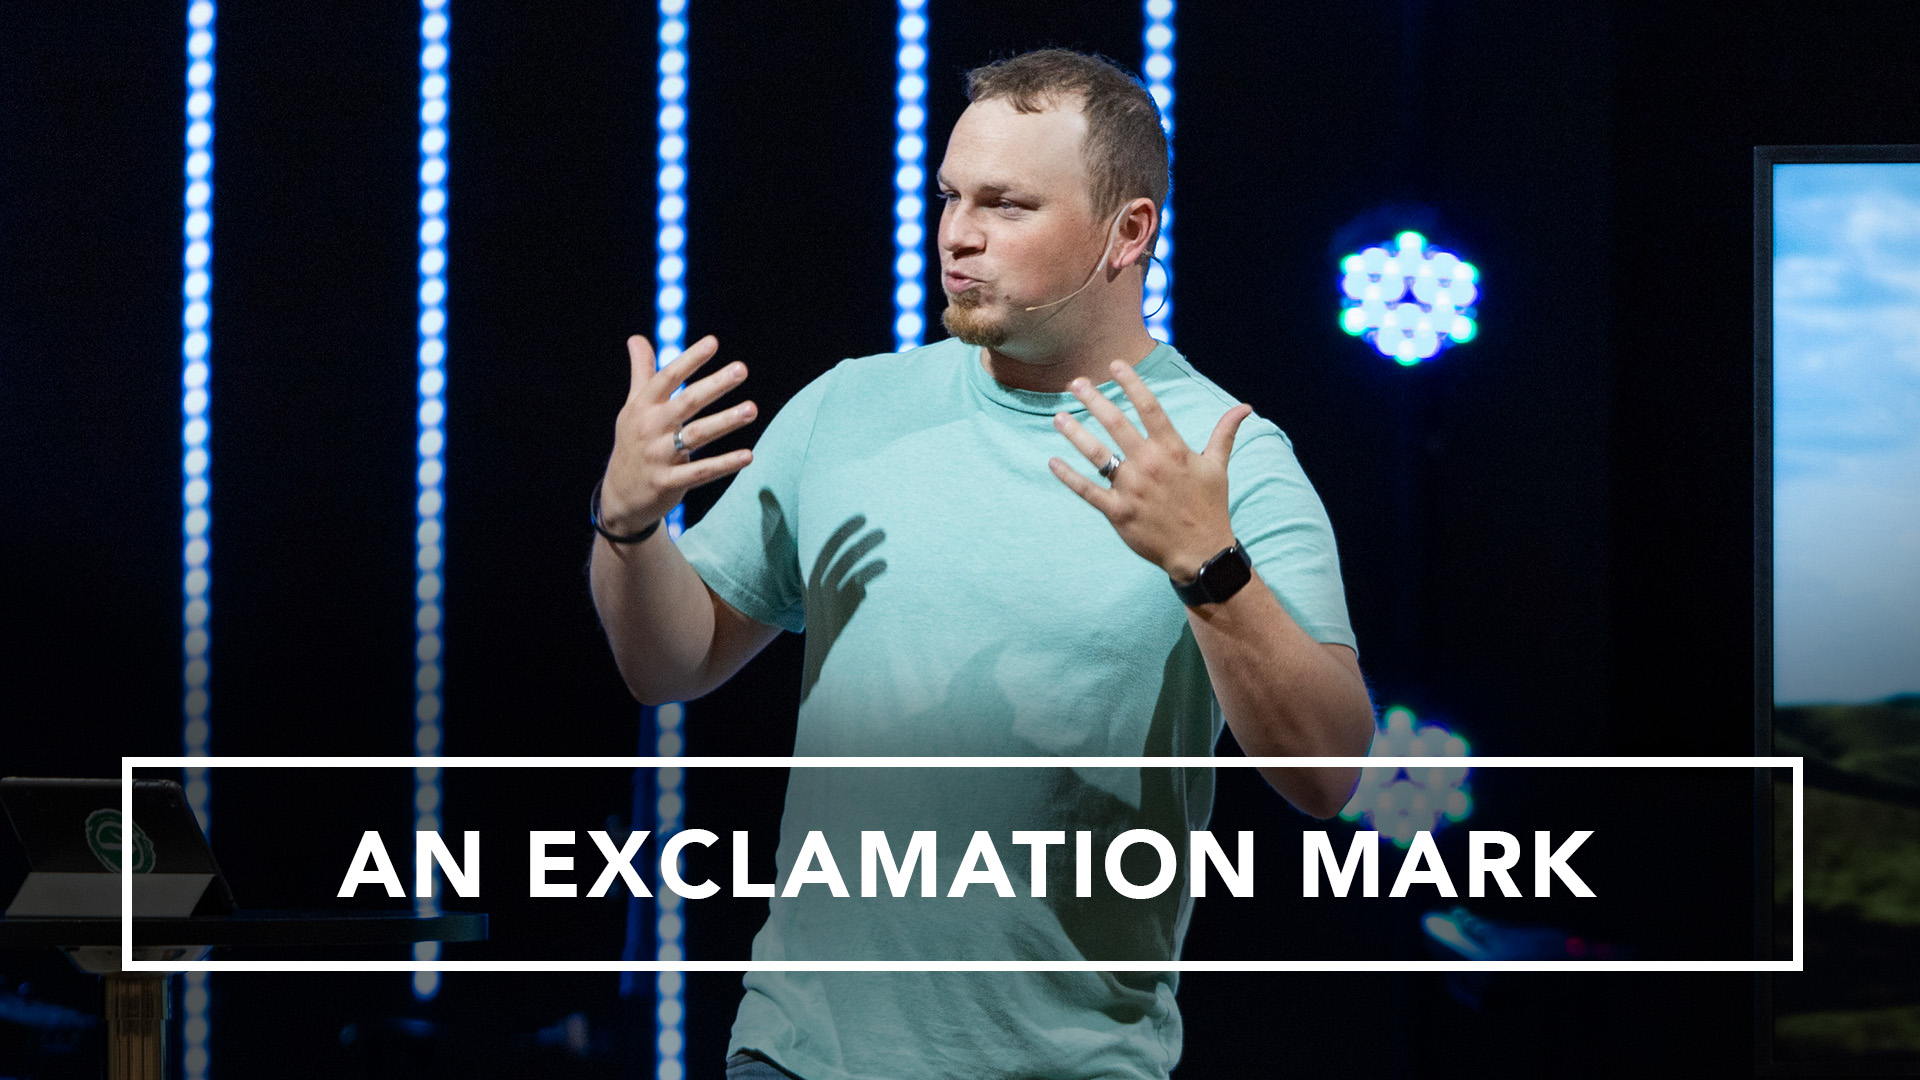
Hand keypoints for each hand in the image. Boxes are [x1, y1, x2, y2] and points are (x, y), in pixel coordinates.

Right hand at [599, 334, 756, 534]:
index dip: (689, 360)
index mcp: (642, 407)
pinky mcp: (668, 483)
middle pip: (686, 403)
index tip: (713, 342)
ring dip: (725, 421)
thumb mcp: (632, 407)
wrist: (618, 495)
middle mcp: (649, 428)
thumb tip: (635, 337)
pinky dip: (724, 464)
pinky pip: (701, 472)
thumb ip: (641, 372)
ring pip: (697, 436)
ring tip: (752, 409)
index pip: (666, 378)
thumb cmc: (633, 442)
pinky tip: (748, 456)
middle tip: (741, 369)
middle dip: (714, 385)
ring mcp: (658, 456)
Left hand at [1049, 359, 1250, 580]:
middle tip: (1075, 383)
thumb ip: (1225, 433)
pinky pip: (1088, 490)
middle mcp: (1150, 465)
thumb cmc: (1209, 506)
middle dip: (1094, 400)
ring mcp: (1132, 489)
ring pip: (1097, 454)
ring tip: (1058, 417)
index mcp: (1173, 450)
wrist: (1201, 552)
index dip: (1131, 384)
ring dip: (1075, 433)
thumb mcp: (1218, 467)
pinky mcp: (1119, 512)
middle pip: (1116, 424)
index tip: (1114, 365)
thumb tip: (1245, 408)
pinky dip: (1068, 476)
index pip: (1150, 408)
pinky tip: (1053, 461)